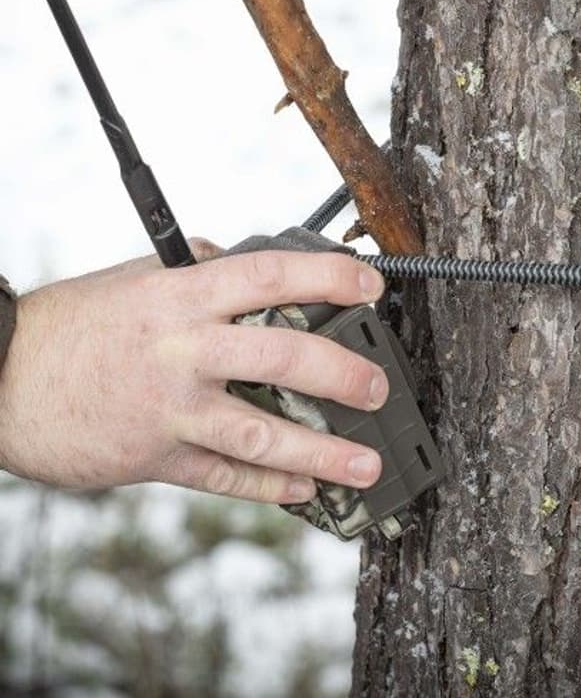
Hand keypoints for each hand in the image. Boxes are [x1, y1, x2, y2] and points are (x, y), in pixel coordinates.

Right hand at [0, 241, 386, 504]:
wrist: (2, 379)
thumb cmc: (69, 325)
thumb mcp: (131, 279)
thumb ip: (191, 270)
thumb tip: (235, 257)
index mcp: (178, 295)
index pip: (268, 275)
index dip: (327, 277)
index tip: (370, 282)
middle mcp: (181, 349)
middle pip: (281, 356)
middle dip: (342, 370)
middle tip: (378, 383)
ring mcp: (170, 408)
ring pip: (262, 430)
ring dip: (322, 450)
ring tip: (366, 462)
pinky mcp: (155, 457)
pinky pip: (223, 475)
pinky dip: (268, 484)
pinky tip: (303, 489)